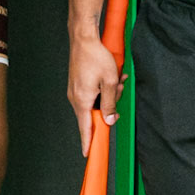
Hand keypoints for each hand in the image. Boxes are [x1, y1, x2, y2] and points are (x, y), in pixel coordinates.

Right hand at [69, 29, 125, 154]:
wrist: (83, 39)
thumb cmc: (96, 57)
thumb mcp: (109, 81)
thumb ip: (110, 103)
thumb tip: (109, 120)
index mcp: (82, 101)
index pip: (85, 128)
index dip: (88, 142)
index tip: (88, 154)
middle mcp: (75, 98)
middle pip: (94, 114)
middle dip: (109, 106)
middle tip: (118, 89)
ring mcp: (75, 91)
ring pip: (95, 103)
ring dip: (108, 94)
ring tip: (116, 79)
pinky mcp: (77, 85)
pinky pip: (92, 94)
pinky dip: (102, 89)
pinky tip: (111, 77)